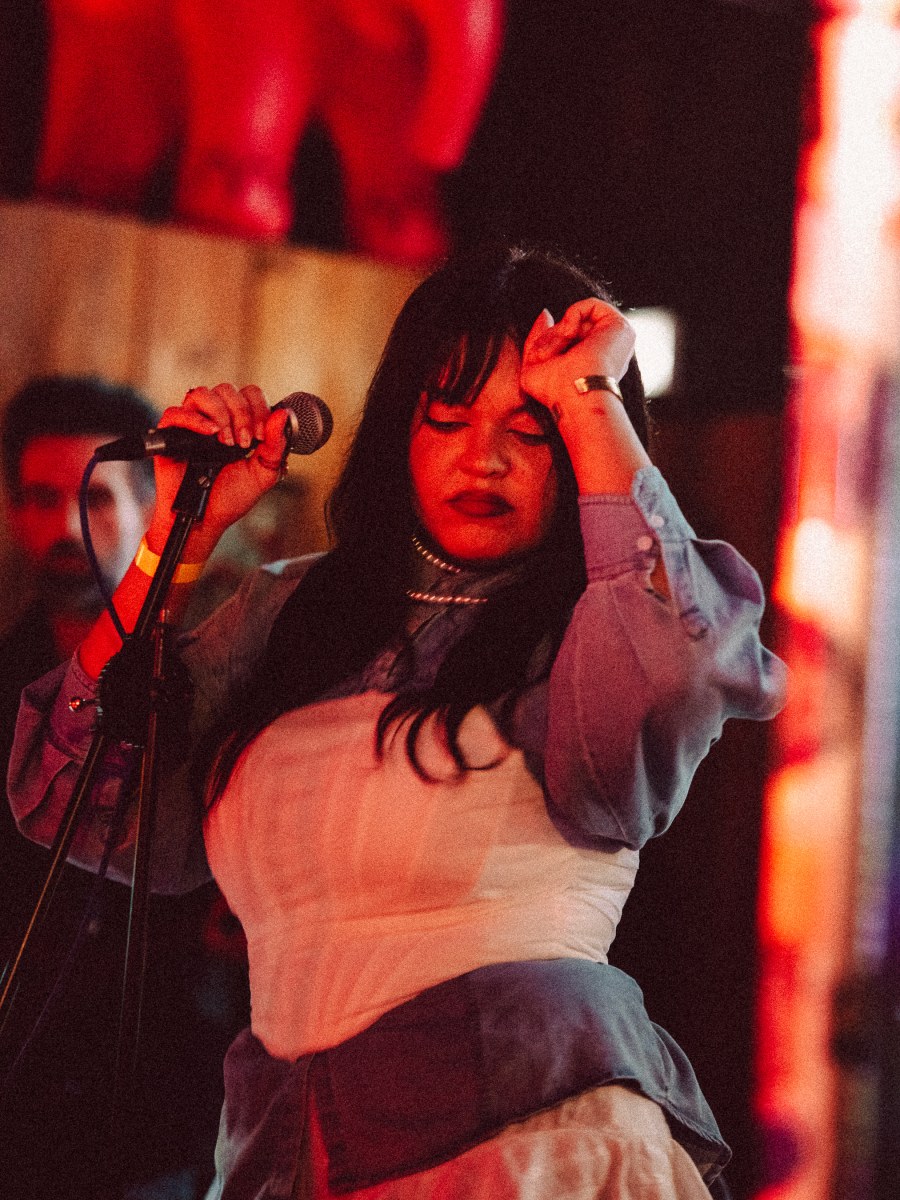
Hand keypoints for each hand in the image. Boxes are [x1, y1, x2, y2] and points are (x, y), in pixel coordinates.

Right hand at [146, 383, 288, 552]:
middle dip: (241, 414)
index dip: (259, 408)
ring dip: (220, 414)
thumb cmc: (231, 497)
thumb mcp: (263, 473)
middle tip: (244, 443)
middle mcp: (215, 419)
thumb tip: (284, 415)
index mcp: (238, 423)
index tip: (261, 436)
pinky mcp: (170, 434)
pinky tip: (208, 434)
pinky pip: (176, 412)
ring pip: (202, 393)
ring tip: (225, 442)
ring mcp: (191, 424)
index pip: (250, 394)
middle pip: (228, 389)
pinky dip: (194, 420)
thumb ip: (276, 446)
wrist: (205, 519)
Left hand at [519, 299, 635, 420]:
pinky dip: (573, 314)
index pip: (566, 339)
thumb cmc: (556, 392)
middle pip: (571, 328)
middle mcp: (605, 352)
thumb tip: (546, 313)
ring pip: (579, 319)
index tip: (541, 358)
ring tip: (557, 350)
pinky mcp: (620, 327)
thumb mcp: (533, 365)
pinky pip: (592, 305)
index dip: (549, 342)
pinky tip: (570, 334)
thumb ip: (537, 338)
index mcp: (590, 364)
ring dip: (560, 331)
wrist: (575, 397)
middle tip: (547, 355)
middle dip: (552, 337)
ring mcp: (615, 340)